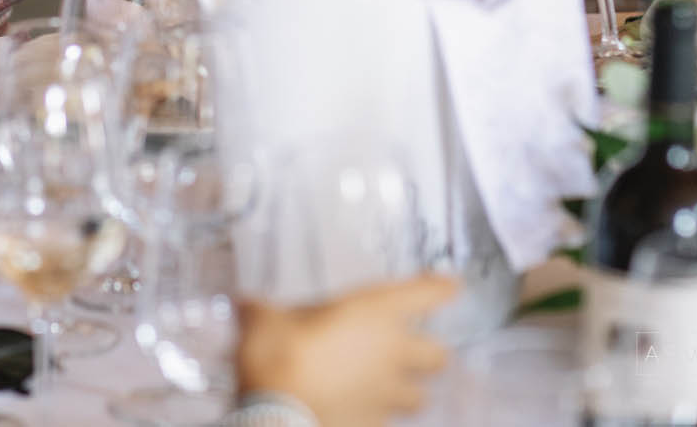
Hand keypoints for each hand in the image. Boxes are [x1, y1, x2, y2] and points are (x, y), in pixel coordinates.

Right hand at [236, 274, 455, 426]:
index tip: (452, 285)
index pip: (424, 294)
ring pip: (420, 396)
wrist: (277, 417)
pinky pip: (388, 420)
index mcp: (373, 313)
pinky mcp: (375, 426)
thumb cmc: (277, 353)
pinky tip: (360, 412)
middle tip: (414, 351)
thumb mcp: (263, 321)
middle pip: (438, 355)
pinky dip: (378, 415)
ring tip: (390, 388)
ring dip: (409, 391)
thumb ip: (261, 311)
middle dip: (430, 354)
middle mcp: (391, 352)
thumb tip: (244, 303)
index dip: (441, 288)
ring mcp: (387, 394)